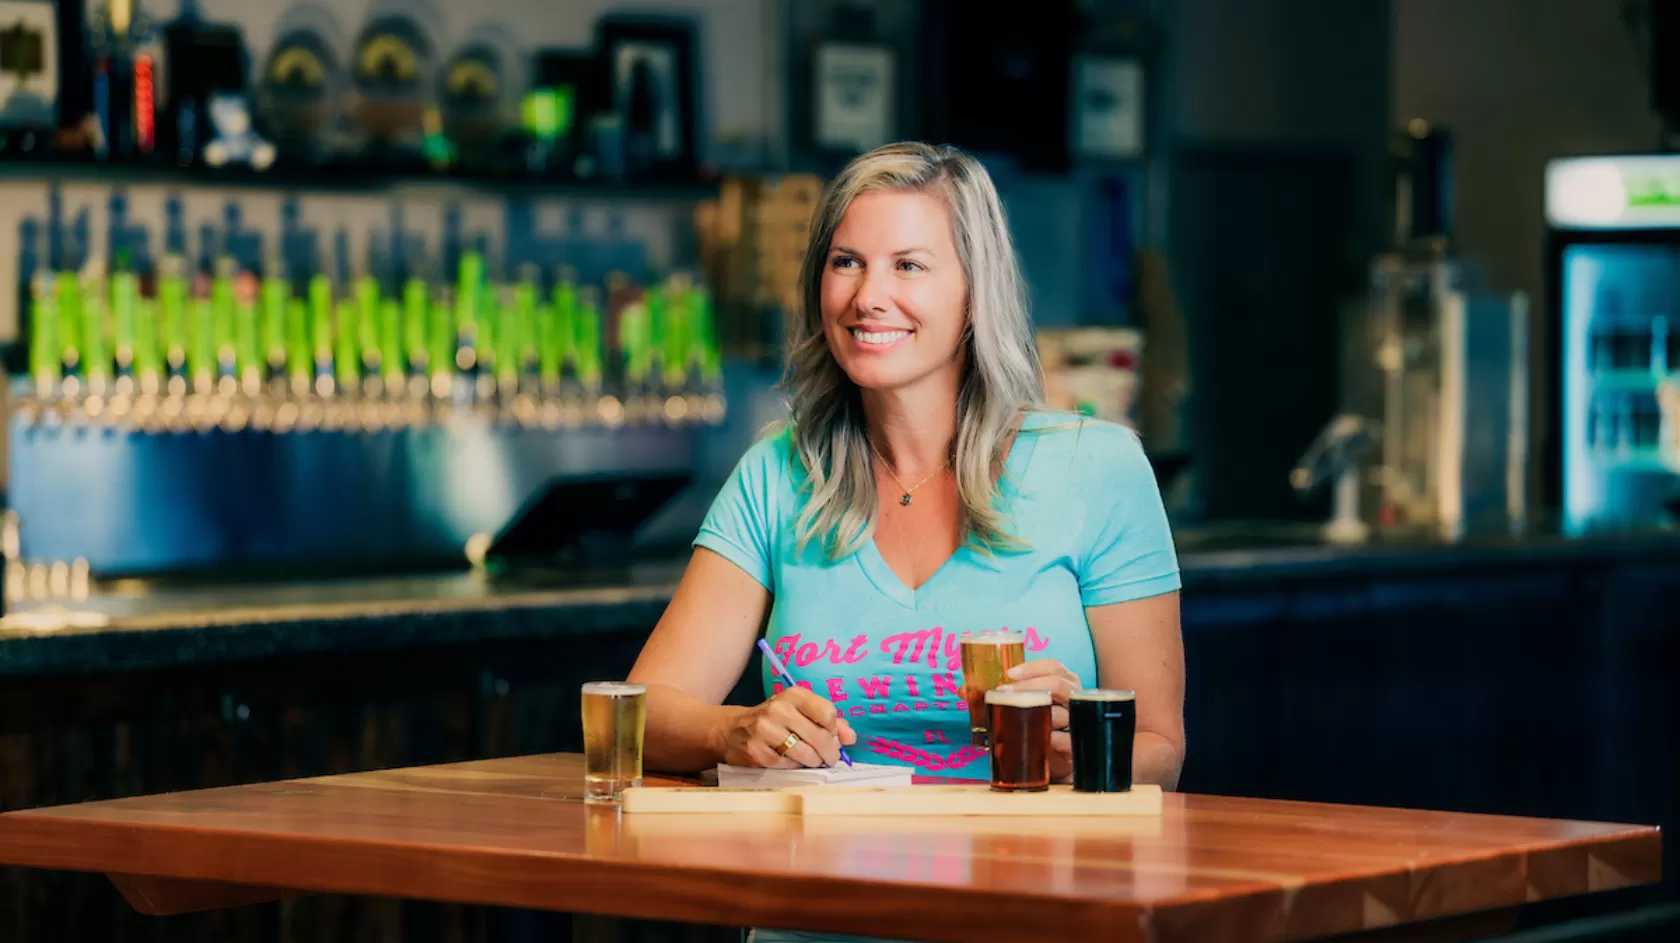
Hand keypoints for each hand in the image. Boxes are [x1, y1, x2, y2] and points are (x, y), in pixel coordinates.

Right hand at [717, 687, 857, 768]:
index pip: (828, 713)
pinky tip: (790, 761)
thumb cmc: (776, 721)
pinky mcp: (757, 752)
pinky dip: (794, 767)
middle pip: (819, 737)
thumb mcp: (800, 712)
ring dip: (814, 762)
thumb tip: (850, 737)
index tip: (831, 736)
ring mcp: (765, 730)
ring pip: (806, 754)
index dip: (834, 730)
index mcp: (793, 695)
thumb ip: (829, 721)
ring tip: (812, 761)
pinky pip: (788, 765)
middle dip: (830, 753)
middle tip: (830, 758)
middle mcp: (779, 709)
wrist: (733, 730)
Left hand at [998, 659, 1080, 782]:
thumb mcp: (1018, 708)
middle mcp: (1072, 700)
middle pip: (1060, 685)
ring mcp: (1076, 723)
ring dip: (1039, 714)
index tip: (1010, 674)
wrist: (1050, 761)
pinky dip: (1053, 739)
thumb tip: (963, 690)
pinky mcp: (1074, 747)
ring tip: (1018, 716)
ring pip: (1063, 714)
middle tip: (1006, 692)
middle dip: (1032, 686)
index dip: (1034, 667)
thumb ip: (994, 697)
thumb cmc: (1035, 725)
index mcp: (1062, 683)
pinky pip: (1066, 741)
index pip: (1054, 667)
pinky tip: (1038, 739)